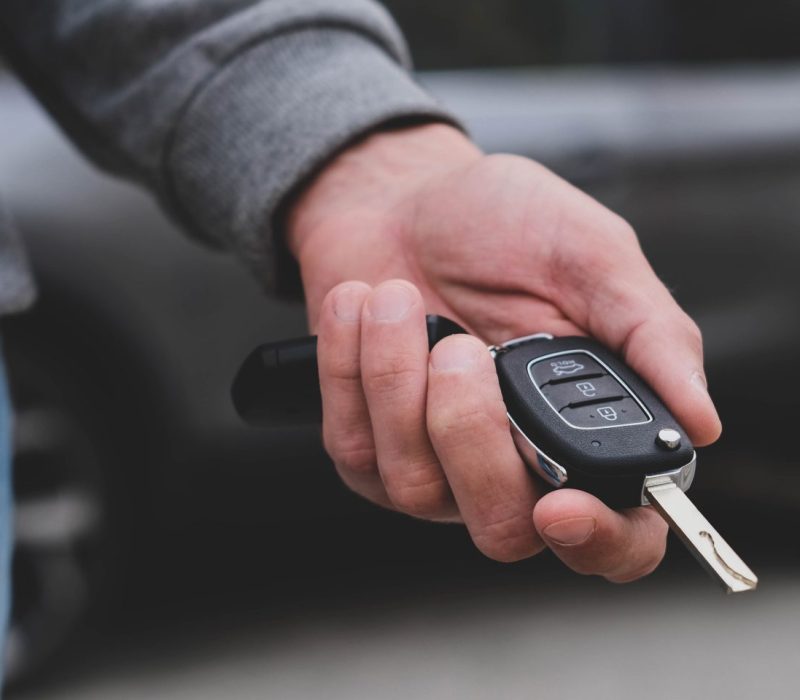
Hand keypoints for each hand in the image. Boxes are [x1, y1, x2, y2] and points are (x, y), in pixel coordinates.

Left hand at [286, 123, 720, 580]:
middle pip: (502, 529)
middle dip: (470, 435)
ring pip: (415, 487)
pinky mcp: (368, 448)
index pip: (615, 534)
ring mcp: (435, 466)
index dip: (598, 542)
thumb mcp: (591, 256)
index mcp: (585, 427)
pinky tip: (361, 308)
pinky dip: (349, 367)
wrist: (403, 200)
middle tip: (461, 346)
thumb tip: (701, 420)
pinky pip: (353, 448)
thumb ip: (648, 334)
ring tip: (396, 298)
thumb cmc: (503, 223)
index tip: (562, 506)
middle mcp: (513, 463)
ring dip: (396, 381)